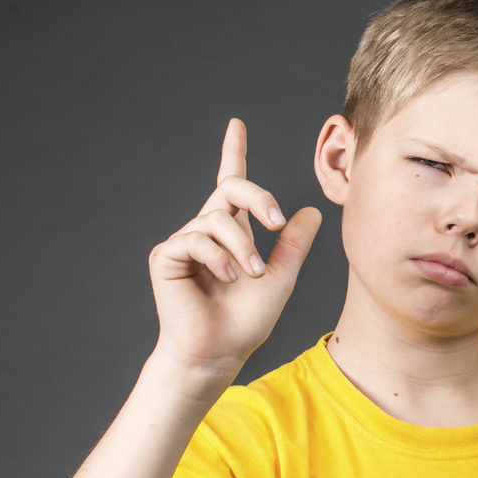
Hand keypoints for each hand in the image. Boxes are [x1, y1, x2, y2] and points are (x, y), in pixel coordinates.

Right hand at [148, 119, 321, 383]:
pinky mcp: (167, 256)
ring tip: (250, 274)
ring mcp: (185, 241)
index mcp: (233, 232)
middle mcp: (207, 230)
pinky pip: (196, 238)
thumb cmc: (246, 321)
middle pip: (230, 188)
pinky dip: (218, 257)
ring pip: (217, 218)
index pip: (232, 184)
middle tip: (275, 222)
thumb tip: (311, 211)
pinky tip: (227, 278)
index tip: (236, 125)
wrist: (219, 353)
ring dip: (242, 246)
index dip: (233, 153)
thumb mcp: (280, 278)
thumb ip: (292, 245)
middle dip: (257, 196)